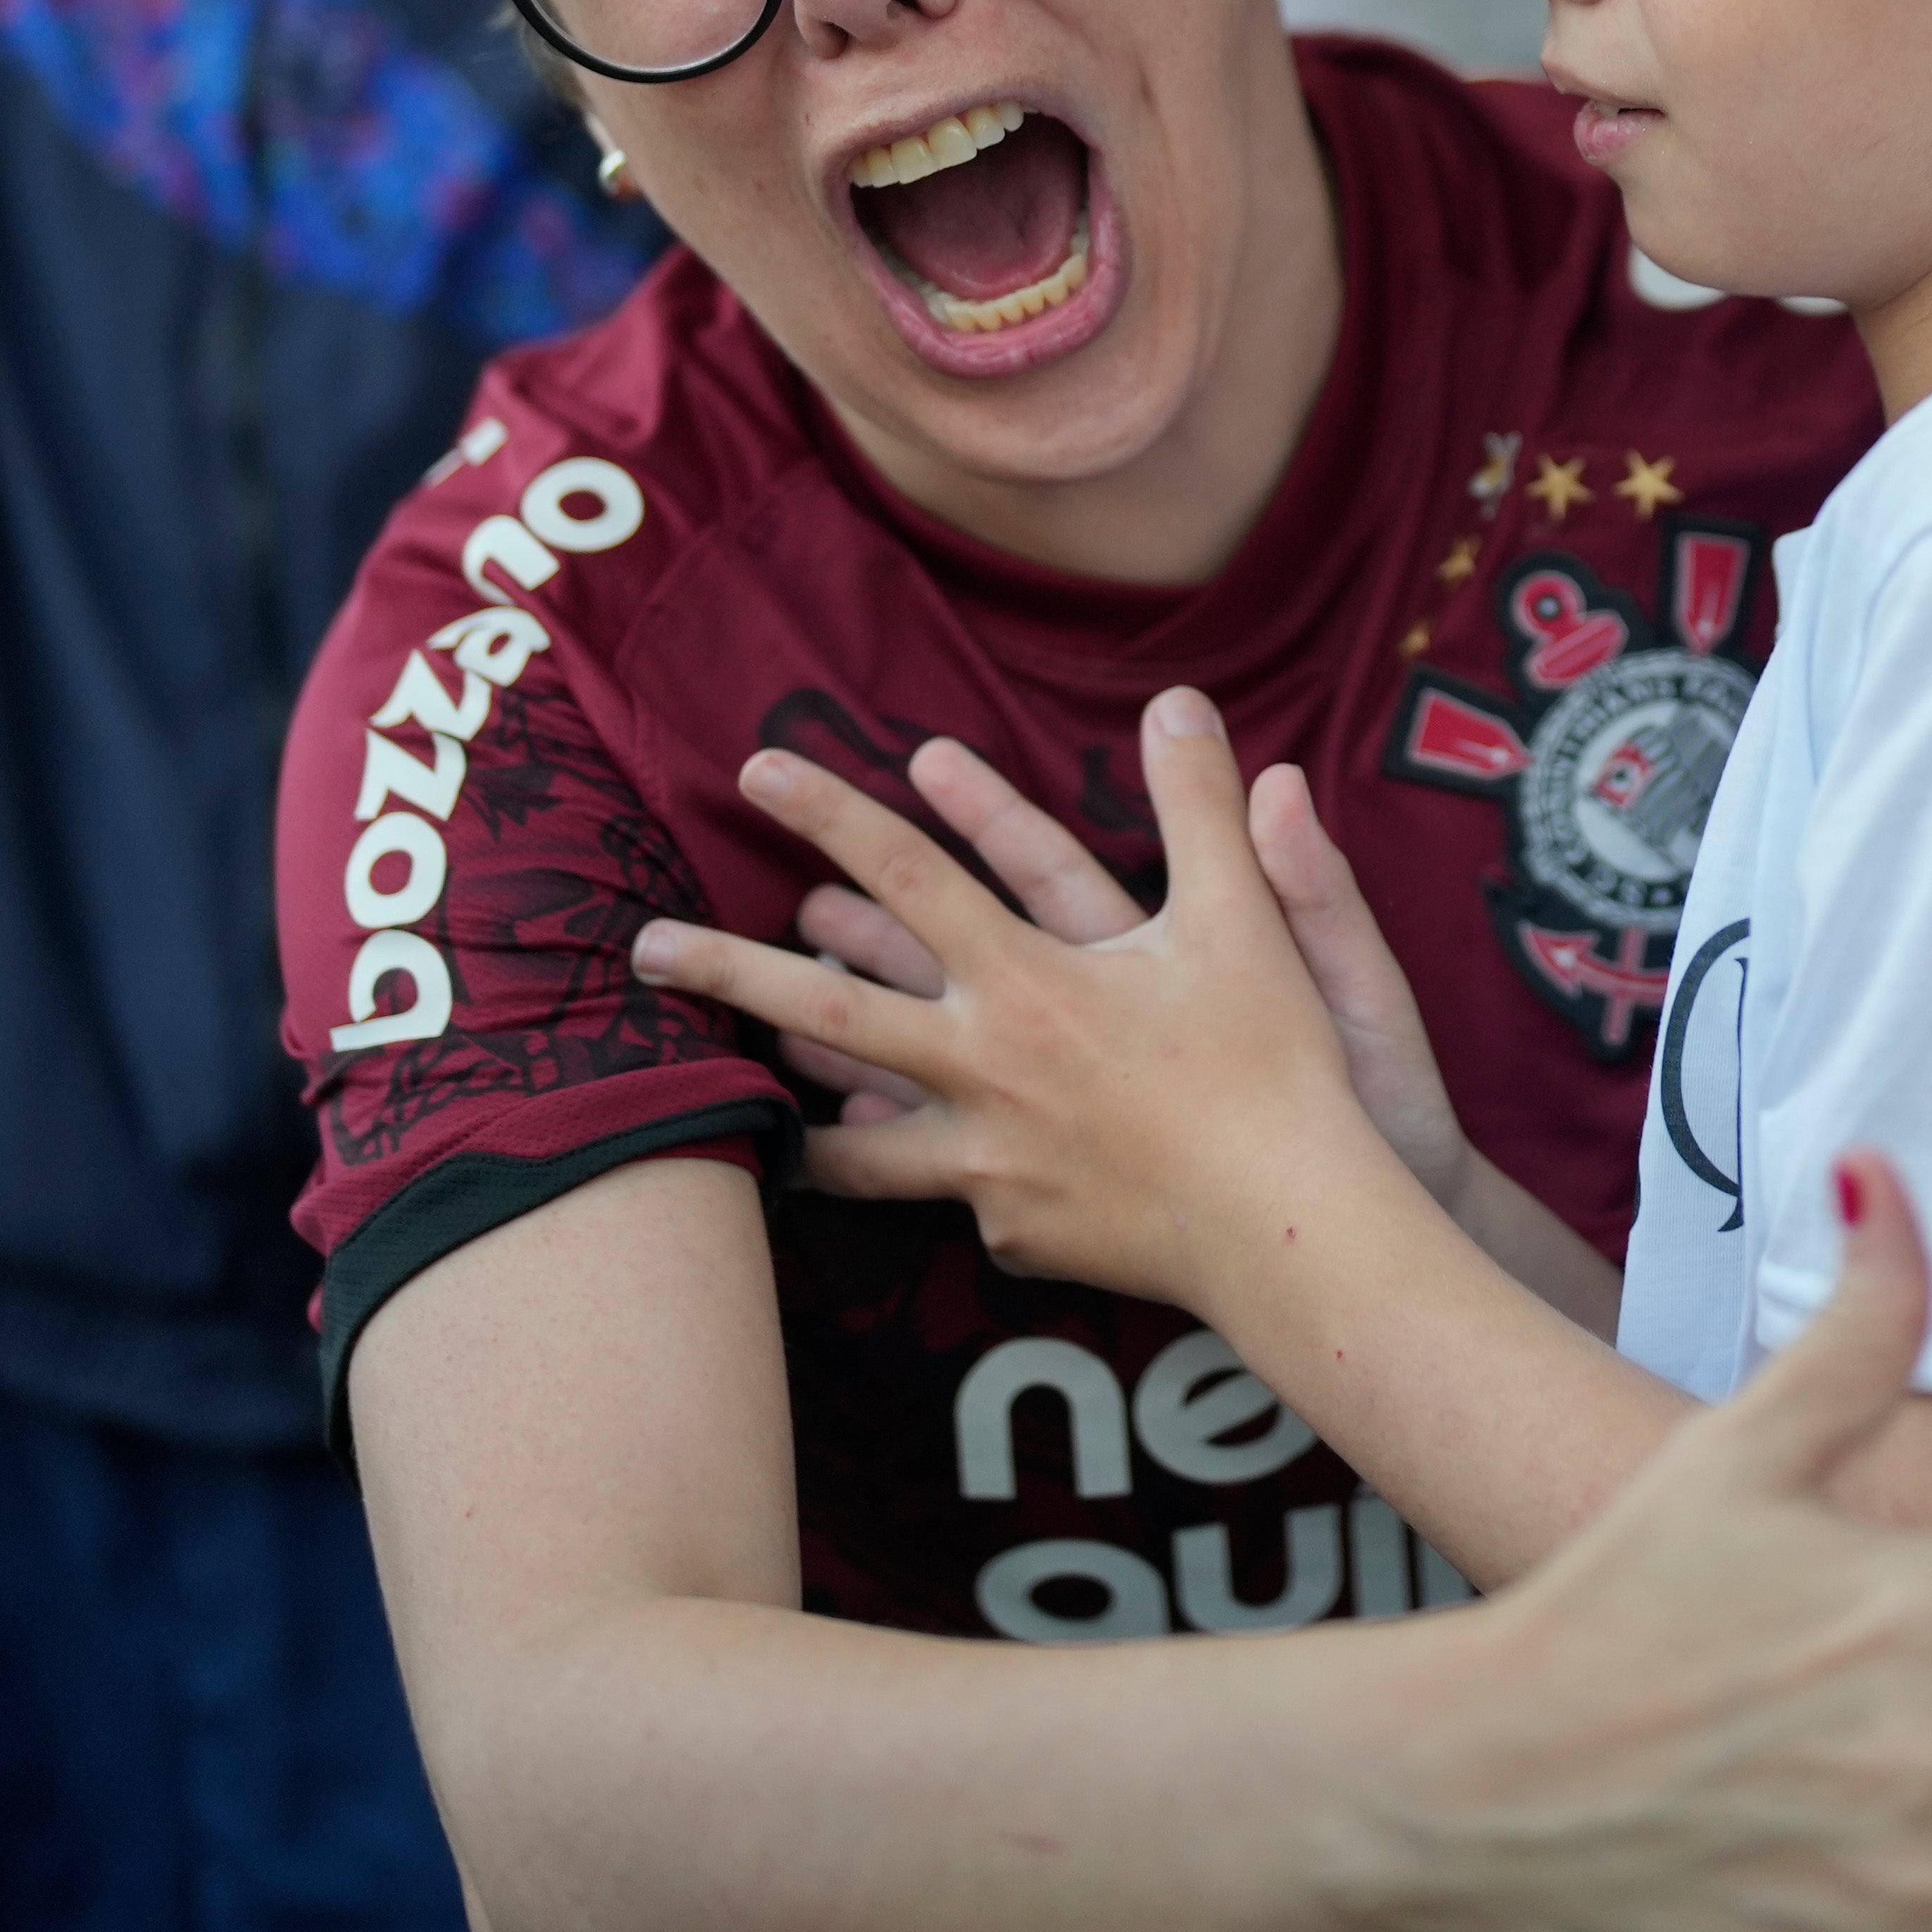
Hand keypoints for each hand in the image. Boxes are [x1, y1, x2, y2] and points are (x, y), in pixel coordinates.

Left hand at [635, 690, 1430, 1303]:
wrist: (1290, 1231)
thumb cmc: (1272, 1070)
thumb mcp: (1247, 920)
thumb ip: (1204, 807)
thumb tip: (1181, 700)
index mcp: (1031, 979)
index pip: (911, 873)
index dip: (834, 811)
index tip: (758, 769)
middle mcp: (986, 1066)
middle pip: (829, 1011)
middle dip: (730, 971)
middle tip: (641, 949)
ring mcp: (987, 1159)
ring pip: (857, 1136)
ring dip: (796, 1102)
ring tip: (736, 1086)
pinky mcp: (1010, 1229)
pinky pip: (939, 1198)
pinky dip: (910, 1178)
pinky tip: (886, 1175)